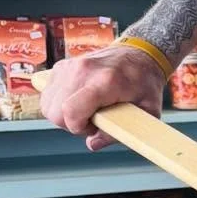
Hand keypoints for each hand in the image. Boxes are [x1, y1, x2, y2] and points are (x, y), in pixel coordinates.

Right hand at [39, 44, 166, 151]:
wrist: (140, 54)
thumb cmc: (145, 83)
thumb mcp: (148, 111)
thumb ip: (123, 132)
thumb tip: (93, 143)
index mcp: (105, 82)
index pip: (71, 111)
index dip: (78, 128)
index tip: (93, 128)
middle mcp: (82, 70)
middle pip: (55, 111)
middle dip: (70, 124)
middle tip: (92, 122)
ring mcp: (70, 66)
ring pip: (48, 103)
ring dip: (63, 114)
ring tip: (86, 112)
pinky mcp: (62, 66)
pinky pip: (49, 93)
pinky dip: (59, 102)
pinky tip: (78, 102)